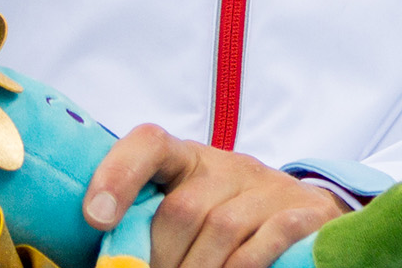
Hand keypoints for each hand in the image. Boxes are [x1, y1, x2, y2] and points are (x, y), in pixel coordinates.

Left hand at [84, 125, 343, 267]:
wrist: (305, 216)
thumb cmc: (223, 219)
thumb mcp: (184, 213)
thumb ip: (147, 226)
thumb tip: (109, 257)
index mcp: (185, 159)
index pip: (148, 144)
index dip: (118, 174)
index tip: (96, 217)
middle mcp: (226, 165)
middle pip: (183, 206)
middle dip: (162, 258)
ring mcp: (267, 186)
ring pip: (222, 227)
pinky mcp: (304, 211)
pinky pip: (267, 241)